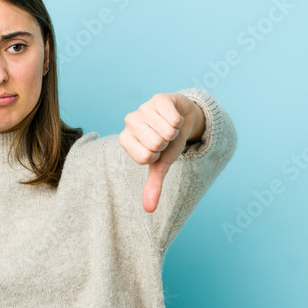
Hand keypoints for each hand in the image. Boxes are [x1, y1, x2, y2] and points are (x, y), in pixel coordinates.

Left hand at [118, 92, 201, 212]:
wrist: (182, 119)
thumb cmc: (167, 143)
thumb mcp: (160, 164)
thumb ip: (153, 185)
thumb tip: (149, 209)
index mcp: (125, 139)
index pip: (145, 157)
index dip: (157, 155)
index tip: (156, 149)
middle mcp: (129, 121)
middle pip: (155, 143)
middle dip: (166, 143)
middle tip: (164, 137)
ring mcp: (143, 108)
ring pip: (166, 131)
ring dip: (174, 131)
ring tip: (169, 127)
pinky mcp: (158, 98)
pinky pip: (173, 118)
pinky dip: (179, 121)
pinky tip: (174, 117)